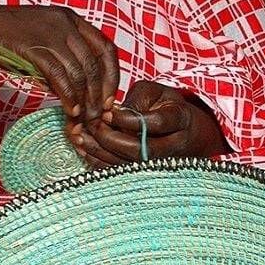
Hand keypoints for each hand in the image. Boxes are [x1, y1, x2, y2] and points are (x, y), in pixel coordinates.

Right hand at [0, 2, 118, 121]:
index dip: (112, 75)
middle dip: (100, 94)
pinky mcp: (32, 47)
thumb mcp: (42, 43)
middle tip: (99, 116)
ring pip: (78, 72)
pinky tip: (70, 110)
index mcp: (72, 19)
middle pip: (95, 63)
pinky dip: (67, 96)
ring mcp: (49, 32)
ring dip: (84, 99)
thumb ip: (63, 59)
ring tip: (82, 118)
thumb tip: (82, 91)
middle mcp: (65, 22)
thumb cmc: (6, 39)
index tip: (110, 99)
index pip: (106, 48)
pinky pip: (58, 76)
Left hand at [72, 80, 228, 167]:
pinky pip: (119, 171)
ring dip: (99, 150)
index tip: (108, 112)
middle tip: (93, 124)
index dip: (129, 119)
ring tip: (79, 134)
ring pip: (127, 164)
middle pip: (140, 149)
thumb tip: (112, 112)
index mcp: (180, 119)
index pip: (157, 123)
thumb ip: (136, 98)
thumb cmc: (166, 107)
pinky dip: (97, 161)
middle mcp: (172, 145)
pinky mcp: (144, 172)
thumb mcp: (156, 92)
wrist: (185, 133)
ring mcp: (159, 163)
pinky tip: (83, 147)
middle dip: (110, 138)